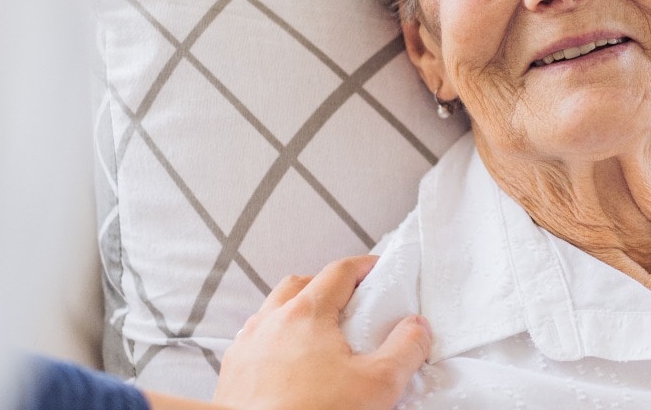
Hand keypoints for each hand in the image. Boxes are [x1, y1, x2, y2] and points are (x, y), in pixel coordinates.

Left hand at [210, 255, 430, 409]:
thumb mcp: (378, 383)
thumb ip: (405, 349)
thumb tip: (417, 328)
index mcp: (306, 314)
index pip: (338, 272)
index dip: (363, 267)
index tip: (376, 271)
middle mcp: (270, 322)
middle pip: (300, 285)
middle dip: (326, 286)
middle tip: (349, 303)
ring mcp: (247, 346)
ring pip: (271, 311)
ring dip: (295, 312)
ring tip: (318, 336)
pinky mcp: (233, 371)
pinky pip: (254, 341)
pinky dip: (274, 341)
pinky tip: (288, 364)